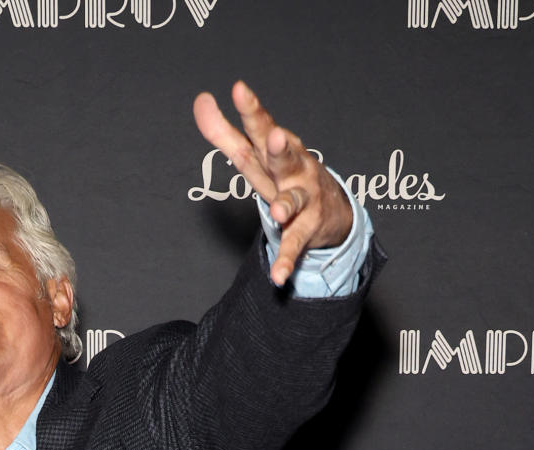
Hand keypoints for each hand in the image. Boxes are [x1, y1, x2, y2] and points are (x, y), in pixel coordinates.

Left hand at [193, 80, 352, 287]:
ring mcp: (303, 200)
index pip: (259, 128)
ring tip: (278, 212)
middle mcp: (292, 170)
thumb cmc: (284, 175)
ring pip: (294, 201)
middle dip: (279, 148)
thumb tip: (200, 100)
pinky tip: (278, 277)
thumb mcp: (254, 155)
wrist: (332, 210)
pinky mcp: (306, 231)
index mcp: (275, 152)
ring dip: (286, 205)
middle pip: (283, 158)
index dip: (251, 110)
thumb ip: (224, 132)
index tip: (239, 89)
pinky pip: (294, 246)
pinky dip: (286, 261)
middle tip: (273, 138)